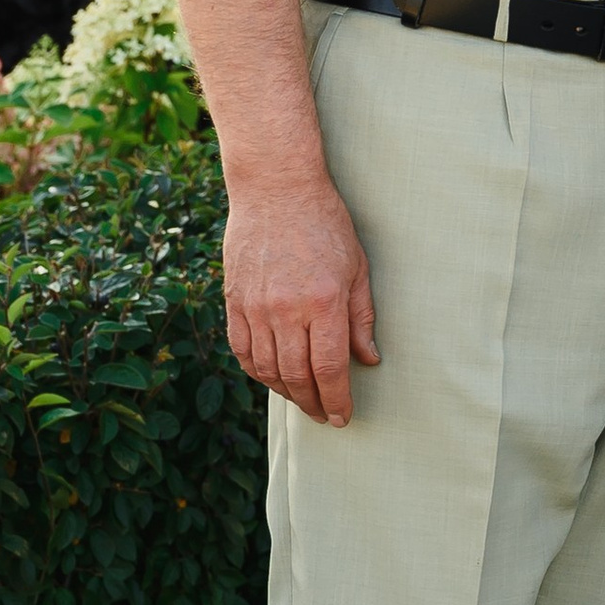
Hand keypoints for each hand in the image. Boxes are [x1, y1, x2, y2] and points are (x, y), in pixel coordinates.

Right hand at [222, 175, 377, 425]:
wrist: (275, 188)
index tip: (342, 417)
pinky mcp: (235, 300)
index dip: (337, 399)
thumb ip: (362, 317)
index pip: (330, 369)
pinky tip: (272, 376)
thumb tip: (368, 359)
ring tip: (302, 399)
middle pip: (297, 376)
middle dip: (313, 403)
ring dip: (286, 392)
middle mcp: (287, 310)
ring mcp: (256, 306)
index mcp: (324, 302)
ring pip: (268, 369)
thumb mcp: (356, 267)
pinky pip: (242, 350)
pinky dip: (257, 371)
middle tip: (323, 415)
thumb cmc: (325, 223)